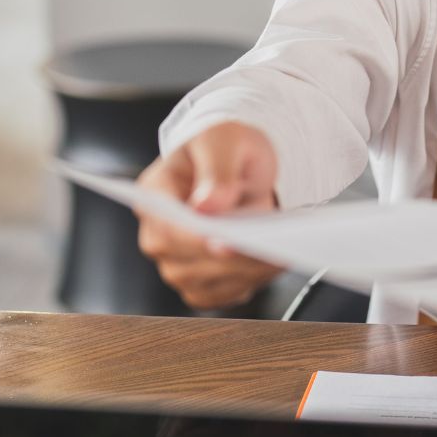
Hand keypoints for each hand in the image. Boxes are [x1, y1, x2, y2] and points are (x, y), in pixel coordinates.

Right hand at [134, 121, 285, 309]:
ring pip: (208, 286)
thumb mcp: (224, 140)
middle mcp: (158, 235)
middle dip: (234, 261)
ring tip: (281, 255)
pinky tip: (269, 266)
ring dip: (247, 274)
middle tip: (275, 250)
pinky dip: (247, 284)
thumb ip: (217, 169)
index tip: (227, 243)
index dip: (197, 240)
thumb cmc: (226, 148)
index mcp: (155, 195)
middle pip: (189, 264)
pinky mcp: (198, 283)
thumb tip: (208, 205)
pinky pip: (221, 296)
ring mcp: (176, 263)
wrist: (238, 166)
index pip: (170, 228)